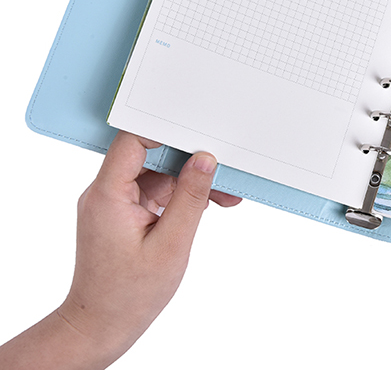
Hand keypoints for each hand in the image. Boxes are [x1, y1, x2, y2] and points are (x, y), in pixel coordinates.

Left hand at [0, 131, 240, 368]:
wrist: (101, 327)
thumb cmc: (128, 295)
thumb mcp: (171, 245)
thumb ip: (189, 197)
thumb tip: (205, 159)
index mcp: (108, 194)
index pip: (133, 139)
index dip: (166, 128)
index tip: (199, 127)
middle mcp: (106, 192)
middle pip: (152, 155)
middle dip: (190, 161)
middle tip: (223, 171)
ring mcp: (114, 202)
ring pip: (158, 173)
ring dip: (190, 182)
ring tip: (224, 196)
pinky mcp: (124, 212)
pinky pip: (156, 191)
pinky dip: (180, 197)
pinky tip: (206, 204)